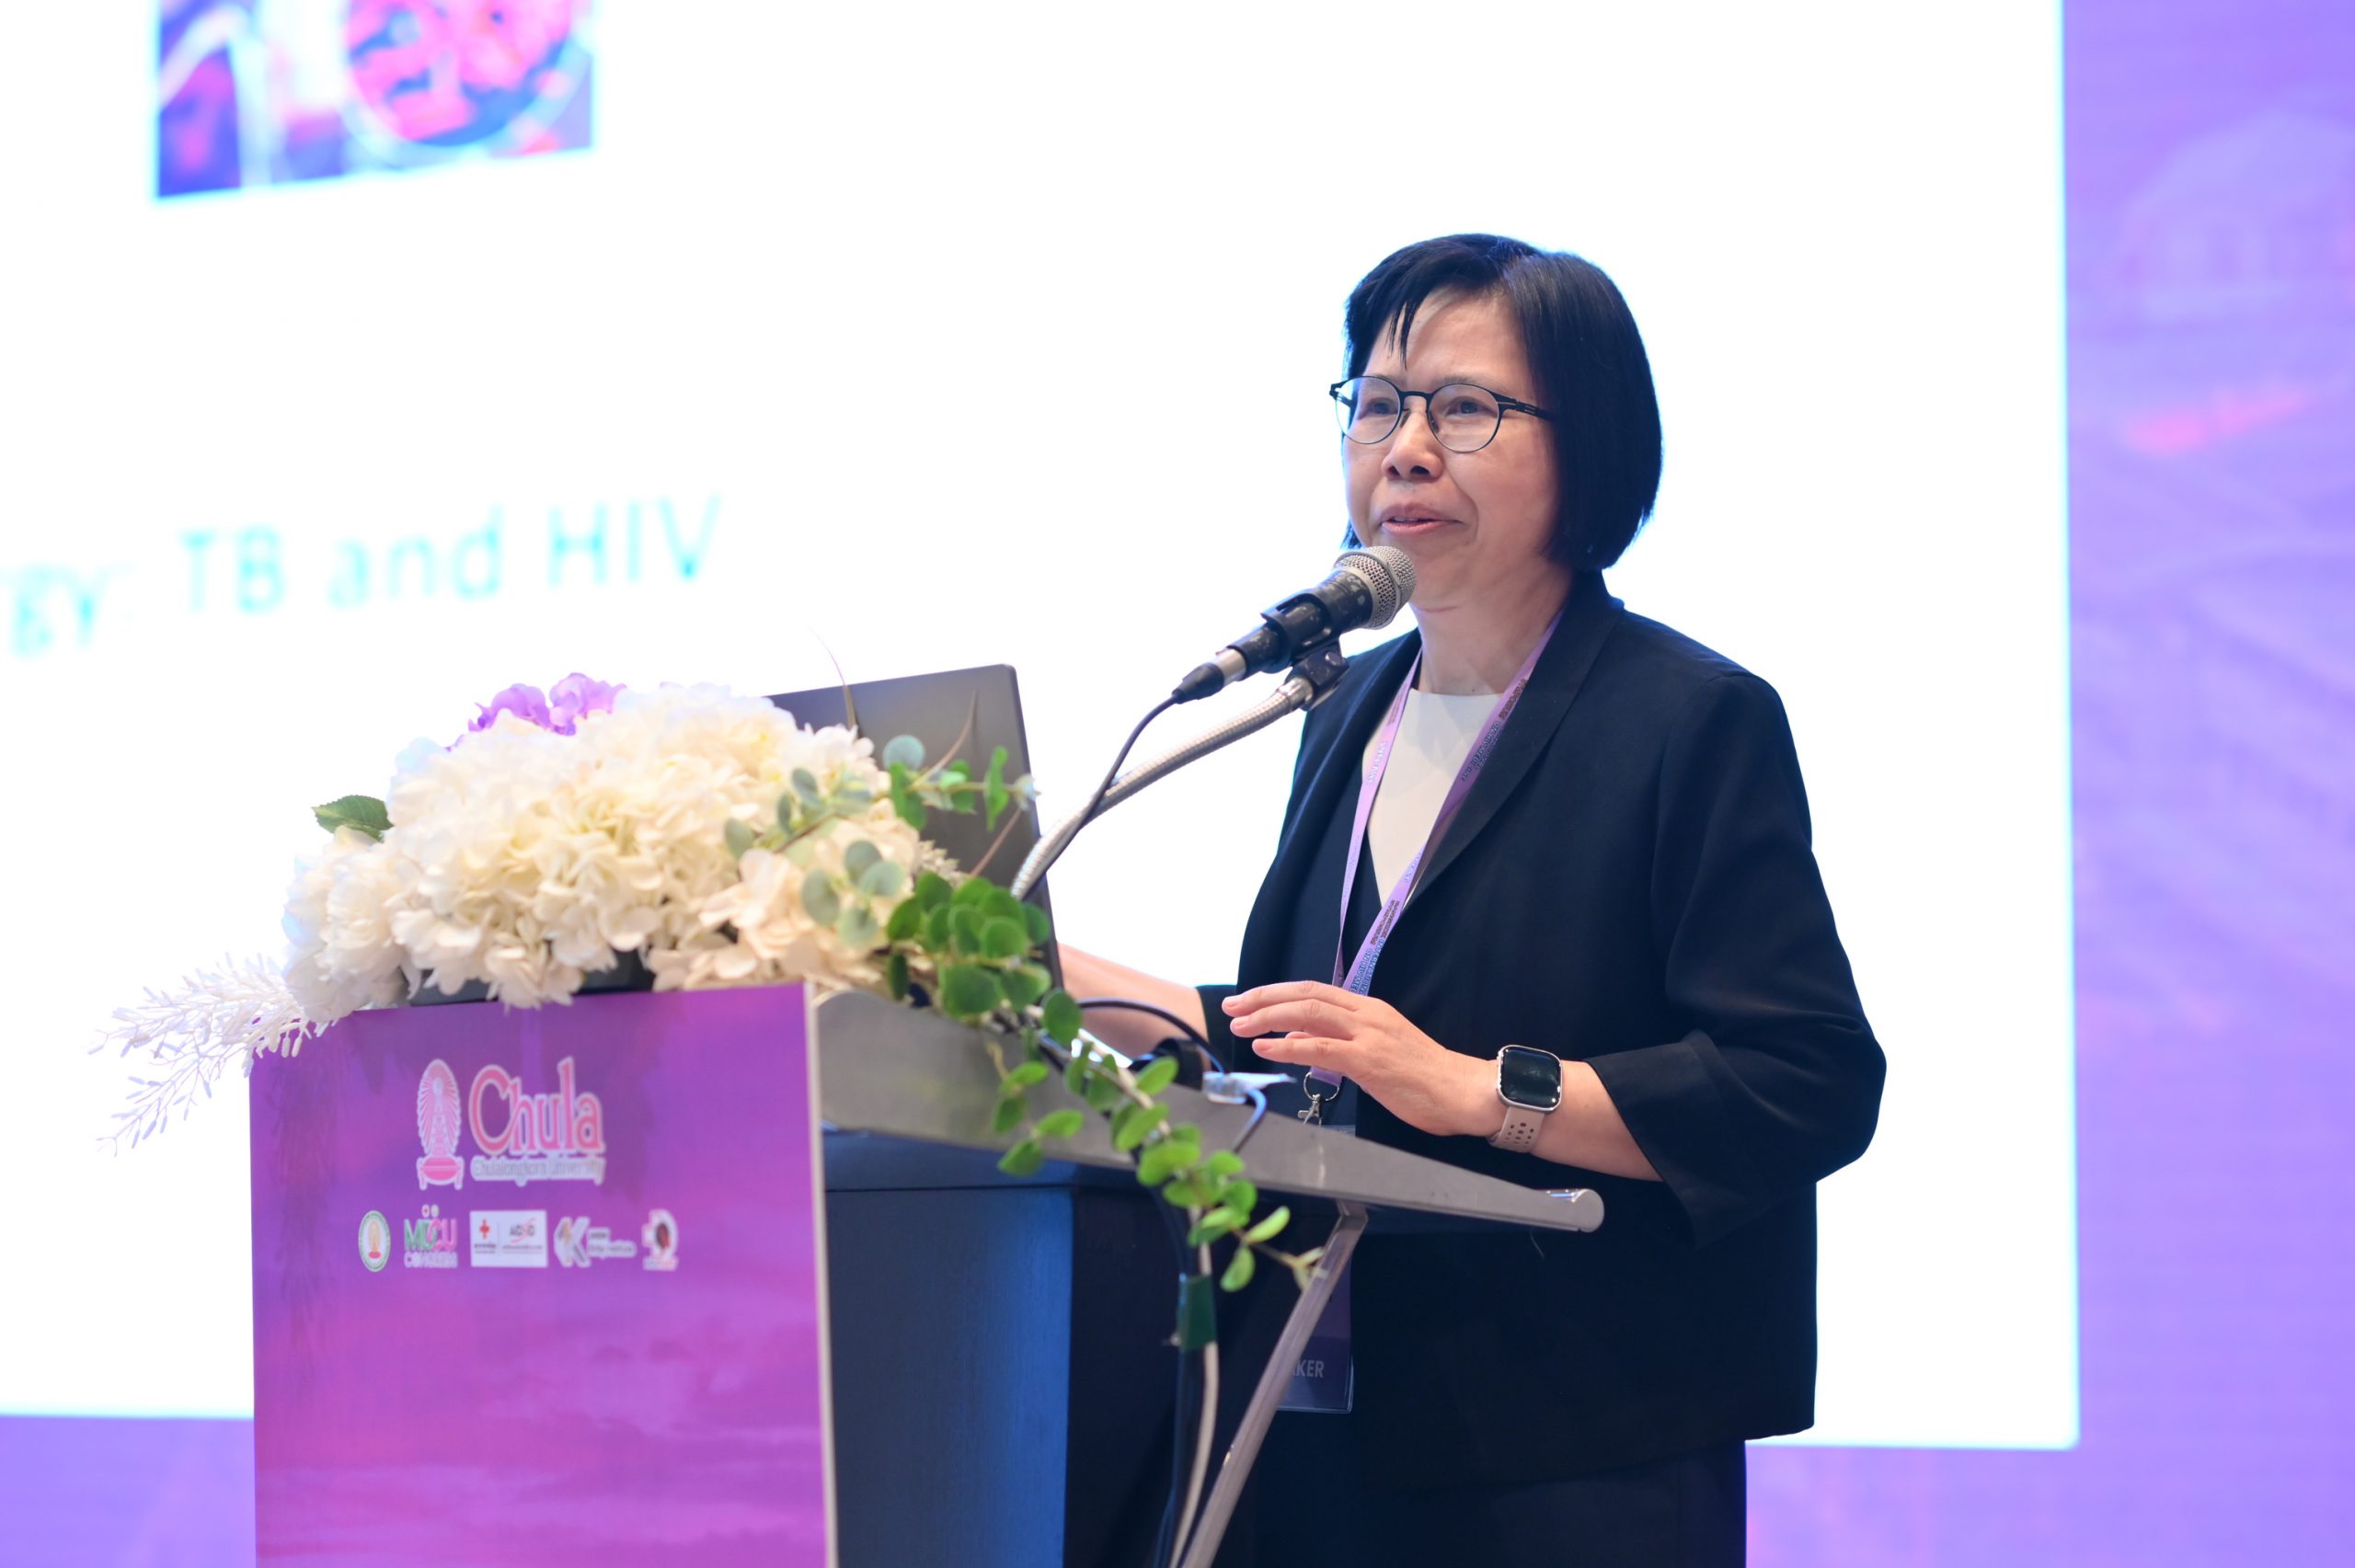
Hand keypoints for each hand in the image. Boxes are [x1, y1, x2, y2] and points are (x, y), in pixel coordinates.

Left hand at [1224, 981, 1499, 1139]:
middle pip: (1305, 994)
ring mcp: (1368, 1035)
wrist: (1463, 1092)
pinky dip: (1288, 1045)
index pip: (1314, 990)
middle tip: (1232, 1007)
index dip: (1276, 992)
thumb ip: (1337, 1042)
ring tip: (1240, 1025)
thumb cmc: (1423, 1077)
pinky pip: (1320, 1047)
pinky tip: (1266, 1047)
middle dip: (1263, 999)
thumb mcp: (1375, 1051)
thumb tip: (1297, 1037)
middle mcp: (1366, 1014)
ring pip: (1309, 1013)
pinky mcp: (1369, 1061)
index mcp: (1368, 1009)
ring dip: (1268, 1017)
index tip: (1247, 1000)